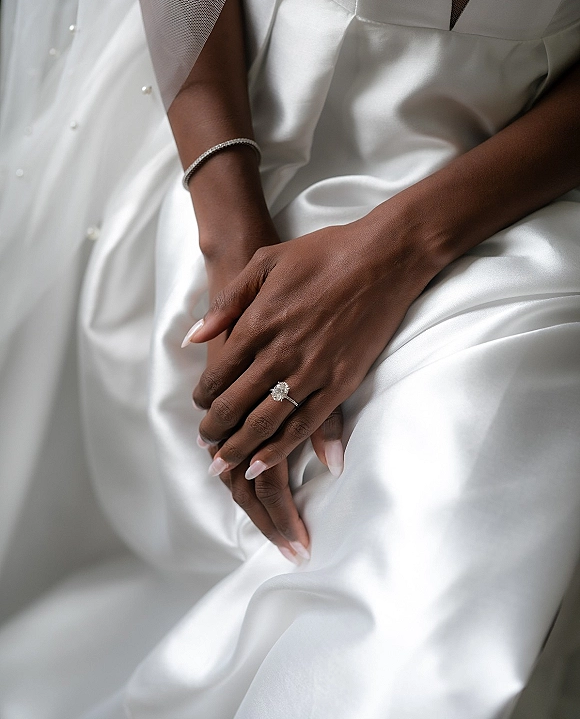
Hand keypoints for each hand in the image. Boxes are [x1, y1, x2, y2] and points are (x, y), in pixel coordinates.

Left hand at [185, 200, 436, 542]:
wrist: (383, 258)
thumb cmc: (323, 254)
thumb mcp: (264, 263)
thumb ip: (226, 304)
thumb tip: (193, 340)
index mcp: (258, 323)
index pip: (218, 374)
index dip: (204, 396)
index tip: (200, 406)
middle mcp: (280, 353)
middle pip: (235, 405)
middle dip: (214, 430)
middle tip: (205, 443)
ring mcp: (312, 371)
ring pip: (264, 423)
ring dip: (238, 448)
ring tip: (223, 464)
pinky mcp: (340, 384)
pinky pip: (304, 426)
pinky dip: (279, 450)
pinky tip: (261, 464)